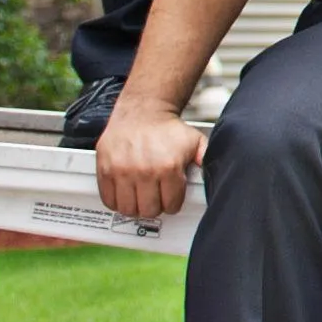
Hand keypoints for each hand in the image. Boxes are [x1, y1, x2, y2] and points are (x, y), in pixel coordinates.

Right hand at [93, 95, 204, 223]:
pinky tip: (125, 193)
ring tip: (140, 197)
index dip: (173, 203)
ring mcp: (122, 171)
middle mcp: (144, 170)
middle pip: (149, 210)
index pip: (170, 205)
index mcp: (168, 167)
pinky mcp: (105, 169)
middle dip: (155, 206)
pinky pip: (108, 199)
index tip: (171, 197)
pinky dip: (116, 201)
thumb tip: (216, 177)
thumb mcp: (195, 142)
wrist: (143, 110)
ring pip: (128, 209)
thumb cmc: (168, 129)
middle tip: (155, 197)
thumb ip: (205, 161)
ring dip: (135, 206)